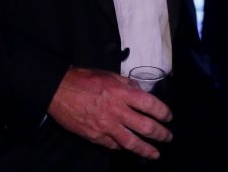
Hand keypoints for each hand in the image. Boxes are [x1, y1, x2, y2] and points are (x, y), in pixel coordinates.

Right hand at [47, 67, 172, 159]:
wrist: (59, 90)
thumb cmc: (85, 79)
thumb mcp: (110, 75)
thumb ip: (127, 84)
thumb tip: (141, 92)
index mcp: (122, 93)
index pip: (150, 105)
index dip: (163, 112)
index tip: (168, 117)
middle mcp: (117, 111)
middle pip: (145, 127)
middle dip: (161, 134)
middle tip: (167, 137)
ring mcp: (106, 126)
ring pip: (131, 143)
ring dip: (146, 149)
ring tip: (155, 153)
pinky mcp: (95, 136)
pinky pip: (114, 145)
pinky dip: (123, 148)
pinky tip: (130, 149)